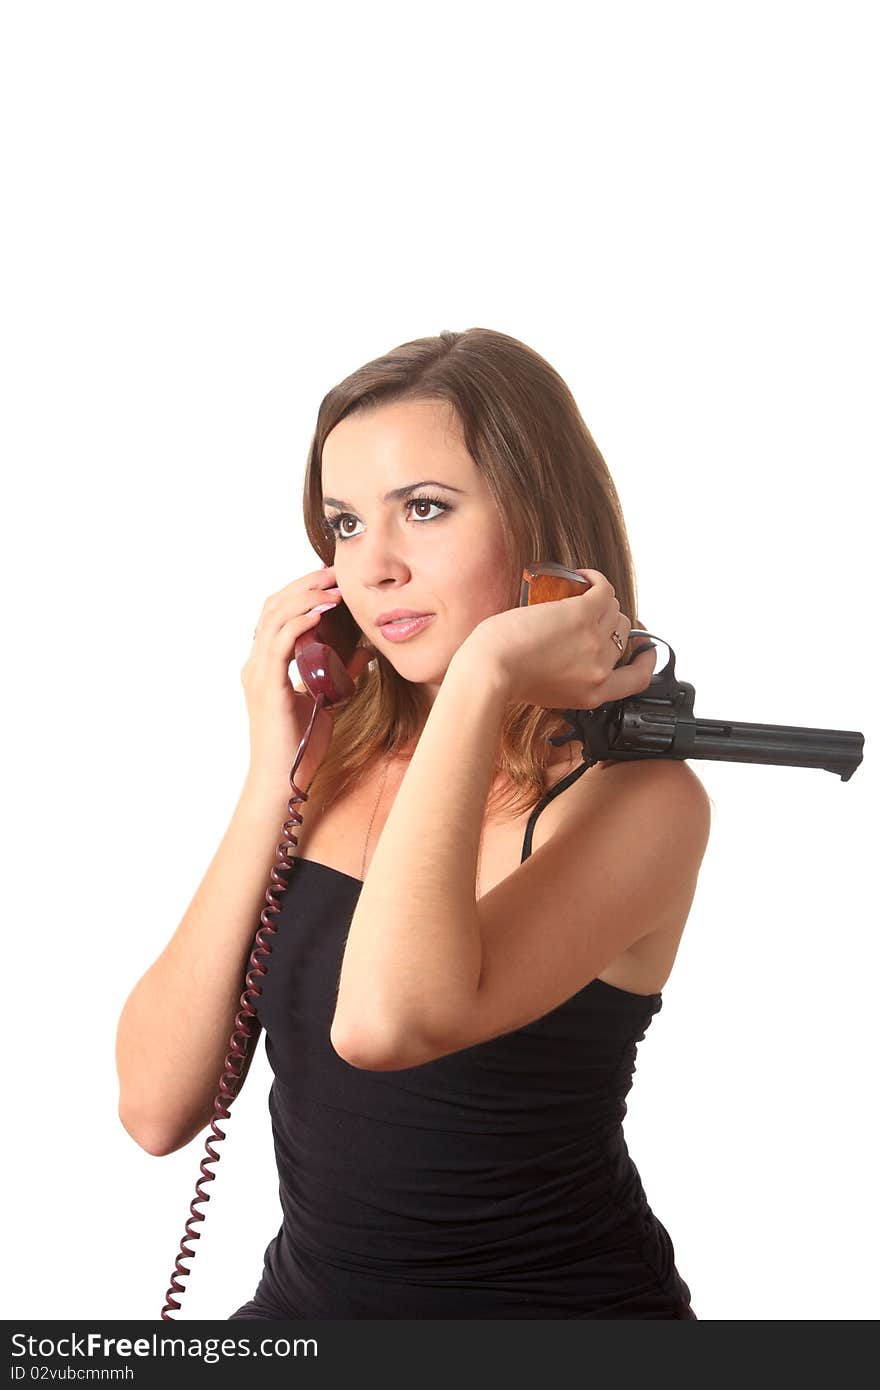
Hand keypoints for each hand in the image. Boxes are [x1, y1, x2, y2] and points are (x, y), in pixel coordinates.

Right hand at [242, 562, 374, 787]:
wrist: (283, 782)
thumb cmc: (301, 748)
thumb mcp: (327, 702)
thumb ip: (341, 675)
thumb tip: (365, 652)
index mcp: (265, 666)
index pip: (277, 614)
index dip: (301, 591)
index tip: (331, 579)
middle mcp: (255, 665)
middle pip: (273, 606)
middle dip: (304, 584)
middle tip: (334, 572)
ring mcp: (258, 675)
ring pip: (274, 618)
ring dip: (305, 597)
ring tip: (333, 587)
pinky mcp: (267, 687)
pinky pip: (280, 643)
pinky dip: (301, 622)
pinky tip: (322, 612)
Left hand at [462, 568, 656, 710]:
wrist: (491, 670)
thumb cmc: (506, 679)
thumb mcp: (550, 693)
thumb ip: (572, 680)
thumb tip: (575, 657)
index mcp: (595, 693)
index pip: (639, 678)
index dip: (646, 659)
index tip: (645, 647)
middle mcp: (600, 669)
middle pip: (623, 635)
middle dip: (610, 621)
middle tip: (591, 613)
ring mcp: (595, 641)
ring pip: (614, 609)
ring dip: (600, 598)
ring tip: (581, 592)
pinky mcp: (582, 614)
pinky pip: (603, 588)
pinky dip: (595, 578)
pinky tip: (582, 576)